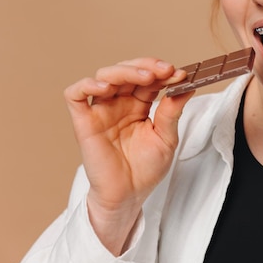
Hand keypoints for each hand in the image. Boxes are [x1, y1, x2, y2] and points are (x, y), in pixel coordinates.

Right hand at [63, 58, 193, 253]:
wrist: (128, 196)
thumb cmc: (146, 168)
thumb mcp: (166, 138)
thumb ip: (172, 112)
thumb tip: (187, 86)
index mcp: (139, 104)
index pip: (149, 78)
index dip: (163, 73)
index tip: (180, 74)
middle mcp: (119, 102)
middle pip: (128, 70)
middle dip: (148, 66)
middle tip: (166, 71)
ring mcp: (101, 110)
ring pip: (105, 75)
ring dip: (126, 70)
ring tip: (146, 78)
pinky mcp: (84, 121)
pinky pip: (75, 94)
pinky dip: (87, 84)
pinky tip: (106, 87)